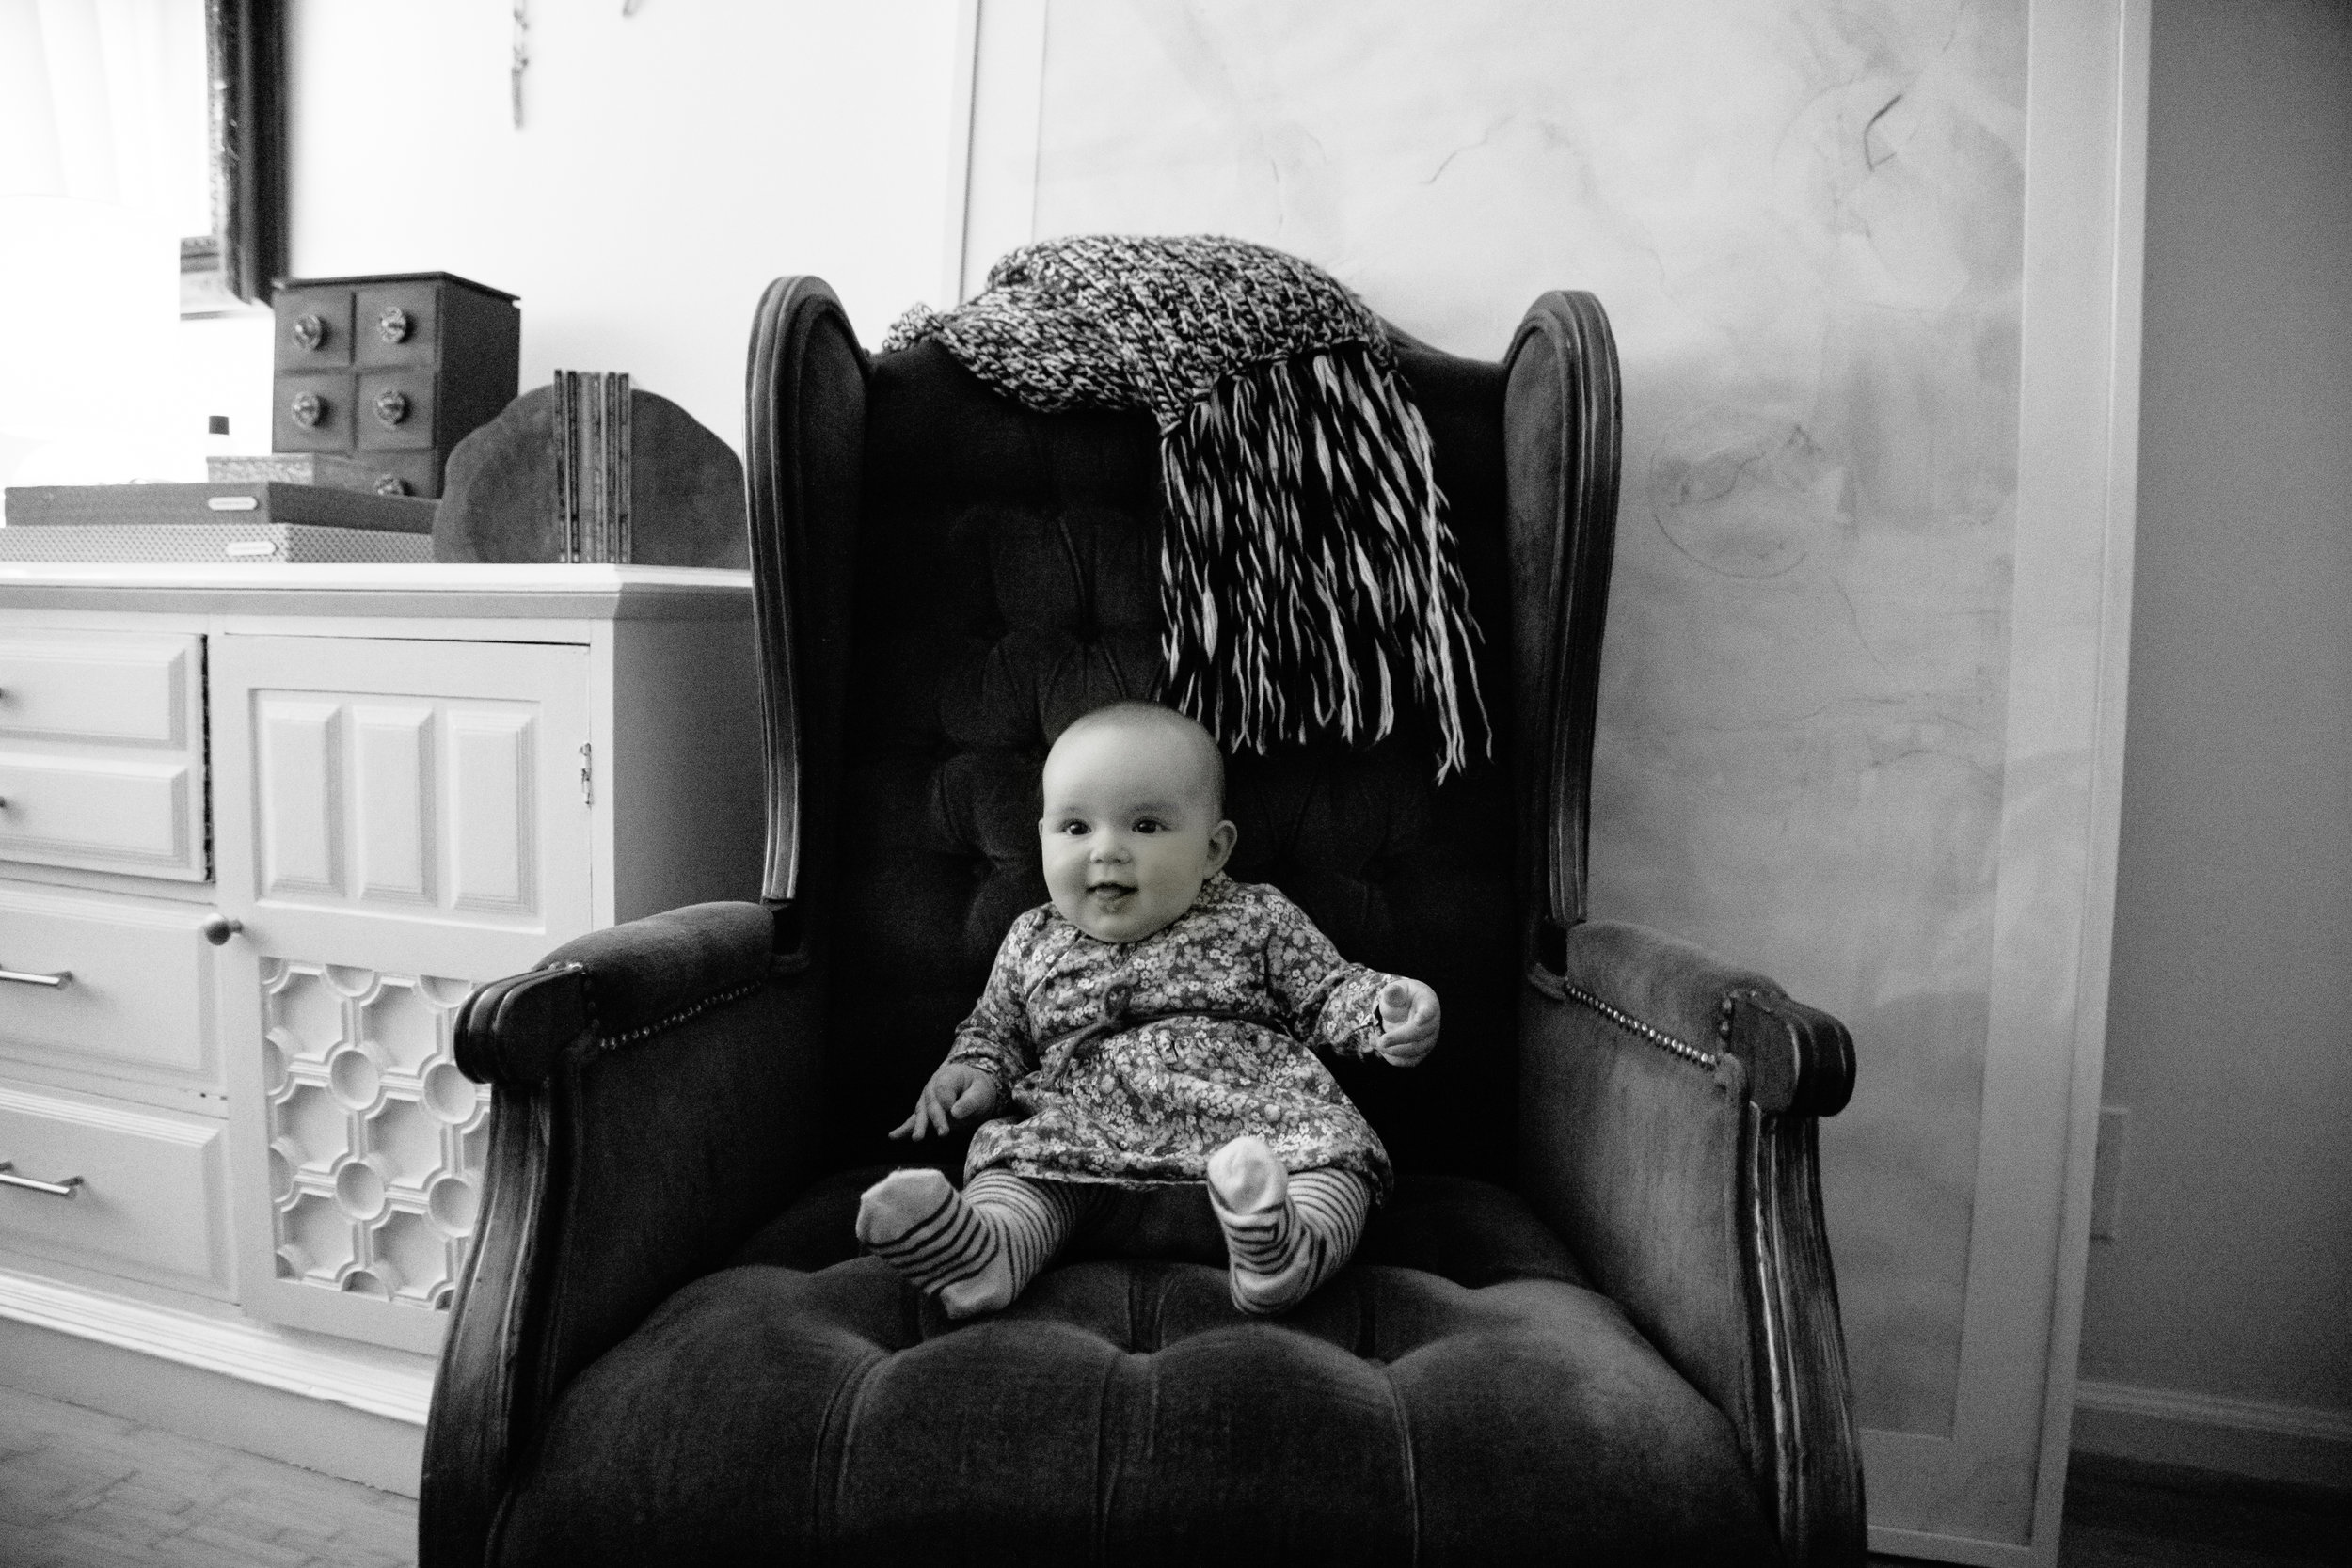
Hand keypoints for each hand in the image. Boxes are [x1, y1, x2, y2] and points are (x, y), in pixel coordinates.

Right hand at [889, 1062, 1006, 1139]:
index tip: (955, 1111)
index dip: (948, 1100)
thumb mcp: (981, 1092)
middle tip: (944, 1132)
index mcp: (948, 1076)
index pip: (943, 1088)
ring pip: (922, 1112)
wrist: (973, 1089)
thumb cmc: (978, 1089)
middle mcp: (933, 1086)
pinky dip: (904, 1129)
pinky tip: (893, 1136)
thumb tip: (955, 1113)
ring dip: (920, 1126)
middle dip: (937, 1118)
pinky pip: (914, 1120)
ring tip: (918, 1137)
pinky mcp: (925, 1112)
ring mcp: (927, 1099)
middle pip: (931, 1102)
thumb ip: (970, 1101)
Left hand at [1374, 979, 1440, 1065]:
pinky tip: (1379, 1048)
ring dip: (1392, 1050)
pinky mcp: (1422, 1051)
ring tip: (1373, 1041)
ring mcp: (1429, 1039)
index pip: (1429, 1009)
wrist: (1407, 1010)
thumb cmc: (1402, 998)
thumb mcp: (1397, 991)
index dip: (1425, 1015)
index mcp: (1428, 1003)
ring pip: (1415, 1051)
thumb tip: (1390, 992)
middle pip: (1419, 1034)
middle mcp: (1432, 1023)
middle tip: (1379, 1041)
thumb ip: (1393, 992)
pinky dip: (1393, 1058)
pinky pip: (1410, 1061)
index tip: (1418, 1020)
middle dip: (1398, 1039)